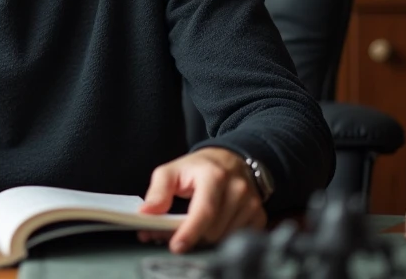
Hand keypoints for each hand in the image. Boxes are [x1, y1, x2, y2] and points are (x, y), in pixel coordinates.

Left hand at [138, 147, 266, 253]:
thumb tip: (146, 213)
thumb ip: (157, 191)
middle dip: (192, 235)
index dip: (190, 232)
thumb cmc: (198, 168)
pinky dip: (221, 238)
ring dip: (205, 238)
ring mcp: (252, 203)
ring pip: (224, 237)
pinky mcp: (259, 215)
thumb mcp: (171, 171)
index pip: (204, 211)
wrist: (230, 159)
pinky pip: (237, 237)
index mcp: (214, 175)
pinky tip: (212, 226)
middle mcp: (237, 189)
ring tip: (195, 225)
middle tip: (176, 232)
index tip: (176, 246)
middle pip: (213, 230)